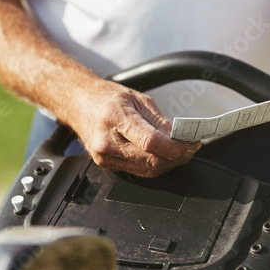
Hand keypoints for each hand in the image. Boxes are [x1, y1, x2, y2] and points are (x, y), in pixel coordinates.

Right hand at [62, 80, 201, 177]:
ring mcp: (105, 157)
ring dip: (169, 163)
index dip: (174, 147)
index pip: (149, 142)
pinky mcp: (107, 165)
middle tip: (191, 147)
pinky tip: (164, 156)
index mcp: (115, 118)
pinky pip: (138, 171)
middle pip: (151, 160)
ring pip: (147, 170)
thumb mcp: (137, 98)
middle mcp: (107, 142)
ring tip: (181, 151)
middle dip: (176, 156)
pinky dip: (155, 165)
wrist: (78, 104)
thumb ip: (158, 120)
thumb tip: (178, 136)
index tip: (190, 143)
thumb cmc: (105, 98)